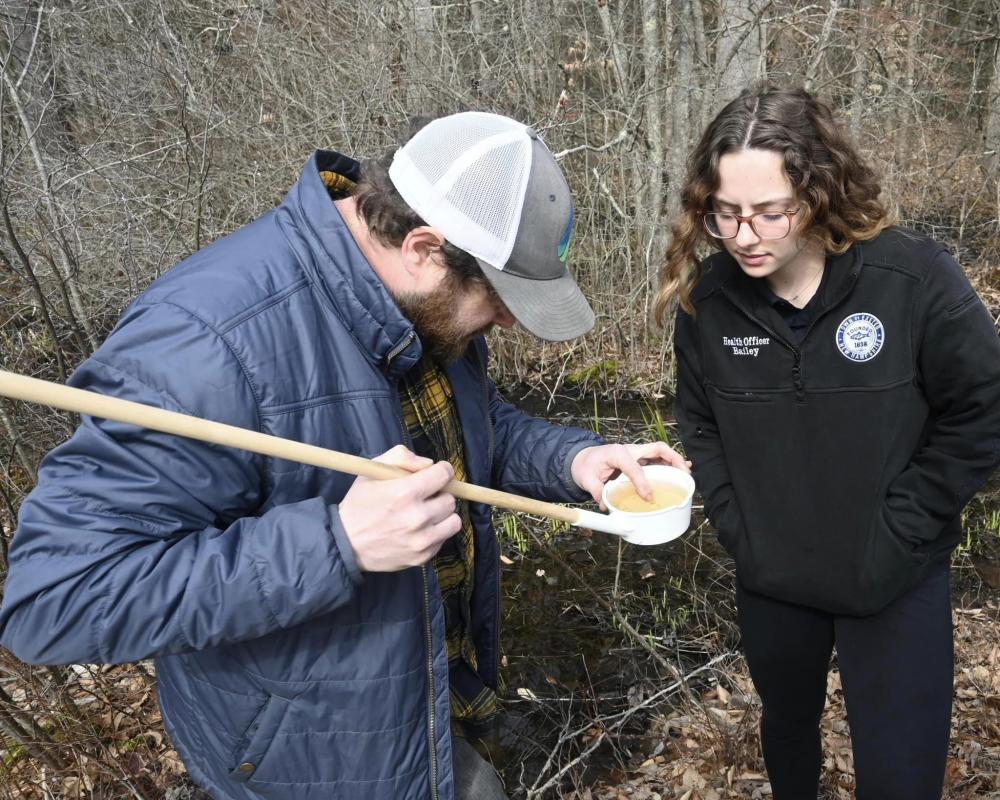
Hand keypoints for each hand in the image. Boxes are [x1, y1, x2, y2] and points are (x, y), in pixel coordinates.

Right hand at [338, 445, 461, 571]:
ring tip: (425, 514)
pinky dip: (435, 533)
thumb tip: (429, 464)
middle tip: (424, 497)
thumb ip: (401, 456)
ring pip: (453, 521)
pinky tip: (418, 530)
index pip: (444, 474)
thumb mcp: (372, 470)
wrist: (345, 543)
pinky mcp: (423, 557)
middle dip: (439, 494)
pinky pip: (444, 539)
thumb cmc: (359, 503)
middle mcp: (418, 517)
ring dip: (442, 515)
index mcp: (406, 492)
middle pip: (450, 499)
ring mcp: (422, 540)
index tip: (435, 474)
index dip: (441, 471)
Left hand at [570, 442, 690, 509]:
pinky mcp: (640, 460)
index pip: (634, 466)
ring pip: (661, 453)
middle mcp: (630, 450)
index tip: (648, 497)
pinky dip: (671, 465)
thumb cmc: (586, 466)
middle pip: (657, 449)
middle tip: (684, 475)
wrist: (583, 458)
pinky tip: (683, 472)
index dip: (642, 482)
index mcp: (617, 453)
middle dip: (674, 460)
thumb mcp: (586, 478)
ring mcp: (637, 454)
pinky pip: (659, 460)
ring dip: (676, 462)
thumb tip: (606, 505)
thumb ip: (596, 491)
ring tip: (687, 475)